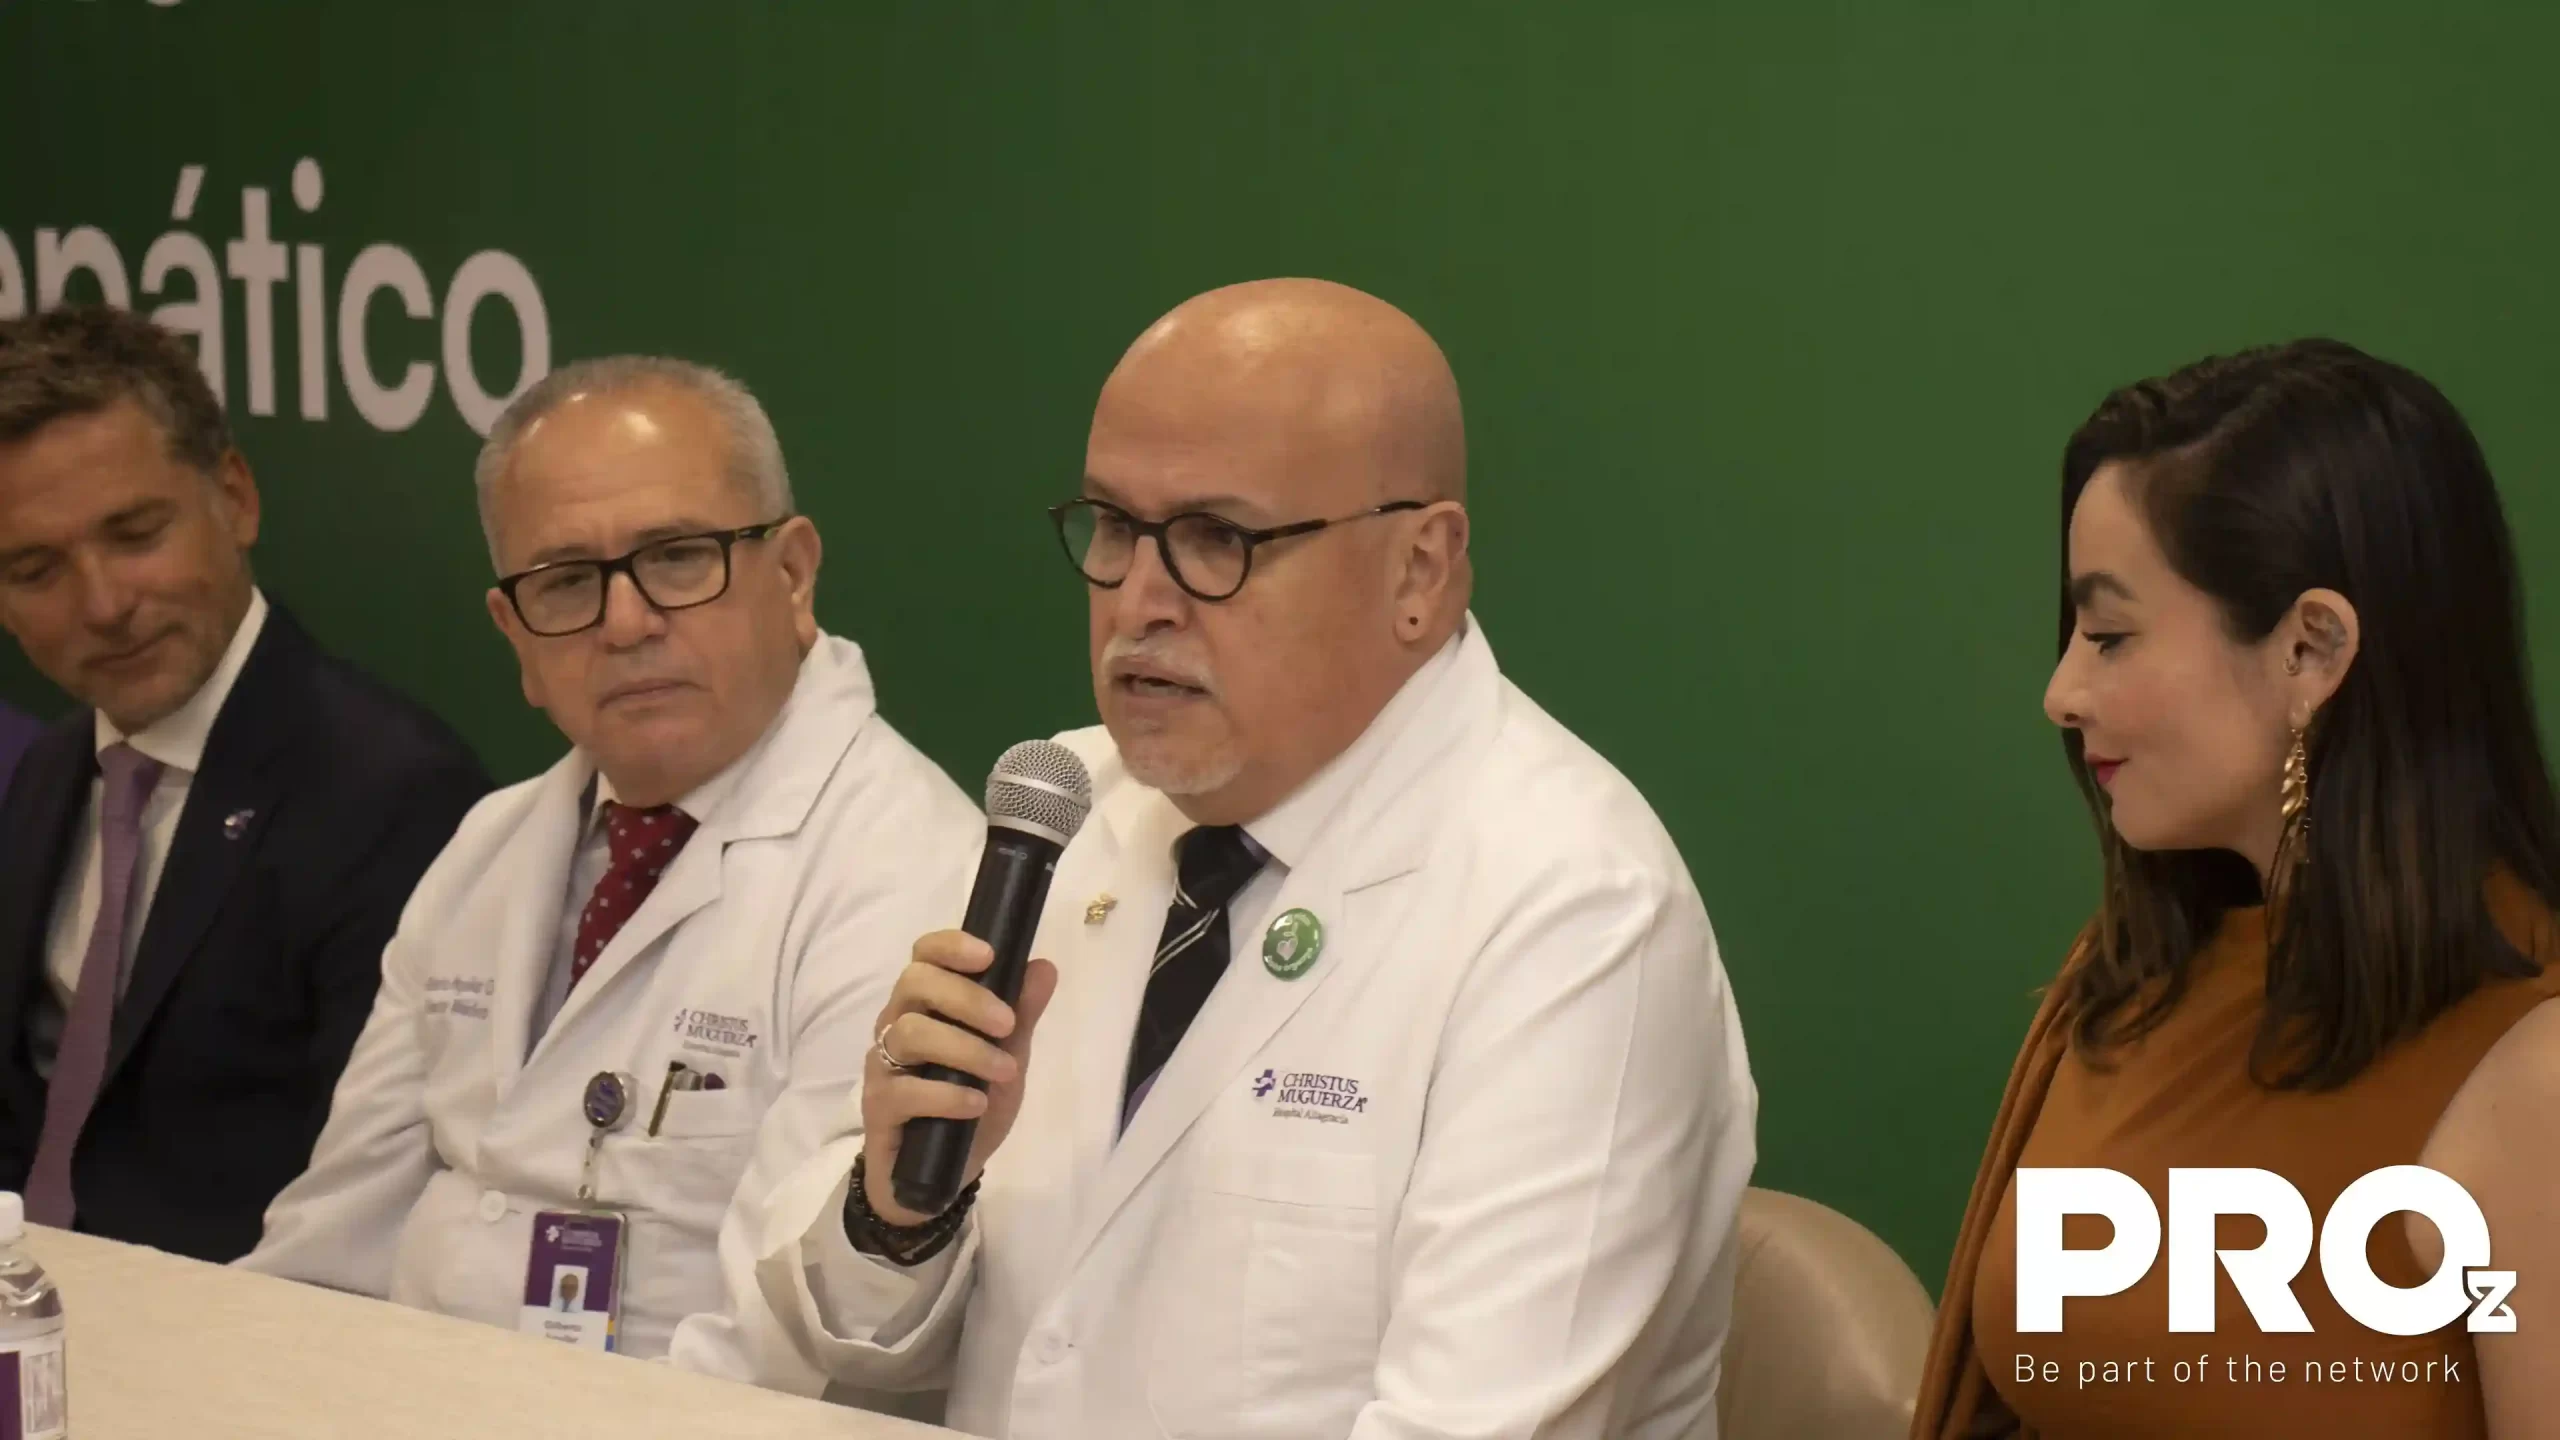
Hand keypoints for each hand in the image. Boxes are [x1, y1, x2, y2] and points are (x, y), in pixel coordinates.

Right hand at [859, 930, 1059, 1227]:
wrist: (941, 1177)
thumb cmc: (970, 1106)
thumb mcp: (1008, 1058)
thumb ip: (1022, 1015)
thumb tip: (1043, 967)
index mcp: (926, 1004)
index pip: (924, 956)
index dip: (950, 946)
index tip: (988, 955)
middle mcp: (897, 1024)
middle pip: (914, 983)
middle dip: (967, 997)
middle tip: (1007, 1024)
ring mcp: (883, 1065)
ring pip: (910, 1032)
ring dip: (966, 1049)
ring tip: (1005, 1073)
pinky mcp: (878, 1106)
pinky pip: (906, 1090)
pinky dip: (948, 1095)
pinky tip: (977, 1104)